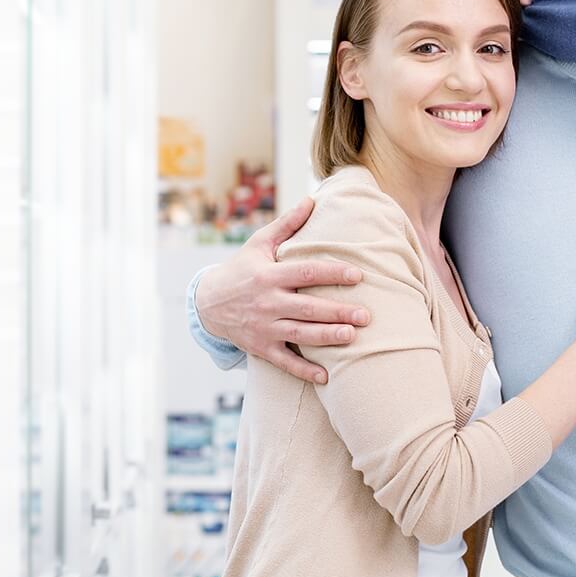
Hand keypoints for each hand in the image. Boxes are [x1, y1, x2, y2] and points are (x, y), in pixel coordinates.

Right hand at [193, 197, 368, 383]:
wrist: (209, 303)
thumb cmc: (241, 269)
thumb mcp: (258, 244)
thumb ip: (287, 224)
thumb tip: (312, 200)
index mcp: (270, 275)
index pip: (306, 273)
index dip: (333, 273)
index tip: (358, 275)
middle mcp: (268, 303)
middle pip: (308, 308)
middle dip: (337, 312)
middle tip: (366, 315)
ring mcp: (264, 327)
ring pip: (300, 335)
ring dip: (326, 338)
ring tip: (351, 337)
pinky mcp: (262, 348)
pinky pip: (285, 362)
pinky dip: (304, 371)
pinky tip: (326, 377)